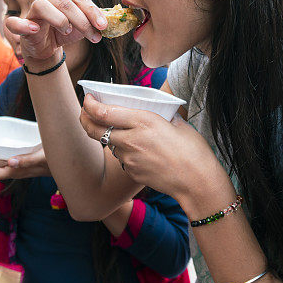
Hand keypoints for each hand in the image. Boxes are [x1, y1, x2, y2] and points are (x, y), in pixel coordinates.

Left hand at [0, 145, 50, 180]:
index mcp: (14, 172)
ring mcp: (17, 167)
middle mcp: (13, 171)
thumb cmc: (55, 162)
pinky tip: (0, 142)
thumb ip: (27, 160)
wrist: (65, 164)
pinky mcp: (21, 162)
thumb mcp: (42, 158)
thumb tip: (10, 162)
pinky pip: (4, 160)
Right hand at [4, 0, 107, 64]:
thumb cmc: (65, 30)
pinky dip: (24, 24)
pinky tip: (35, 29)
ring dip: (60, 20)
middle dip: (82, 21)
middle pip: (64, 2)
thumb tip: (109, 20)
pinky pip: (15, 22)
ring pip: (43, 5)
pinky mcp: (19, 23)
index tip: (104, 26)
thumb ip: (94, 20)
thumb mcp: (83, 24)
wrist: (47, 47)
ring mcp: (30, 7)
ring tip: (68, 32)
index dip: (93, 12)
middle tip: (94, 36)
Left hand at [79, 94, 227, 204]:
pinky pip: (123, 159)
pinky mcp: (132, 173)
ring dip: (112, 138)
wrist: (197, 182)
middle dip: (85, 120)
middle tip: (85, 114)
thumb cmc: (193, 151)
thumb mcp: (177, 124)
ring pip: (111, 145)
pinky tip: (144, 154)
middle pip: (96, 130)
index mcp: (144, 122)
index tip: (88, 99)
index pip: (104, 112)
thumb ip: (161, 116)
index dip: (90, 105)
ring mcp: (130, 159)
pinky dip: (127, 153)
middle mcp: (132, 140)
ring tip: (129, 135)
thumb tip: (155, 113)